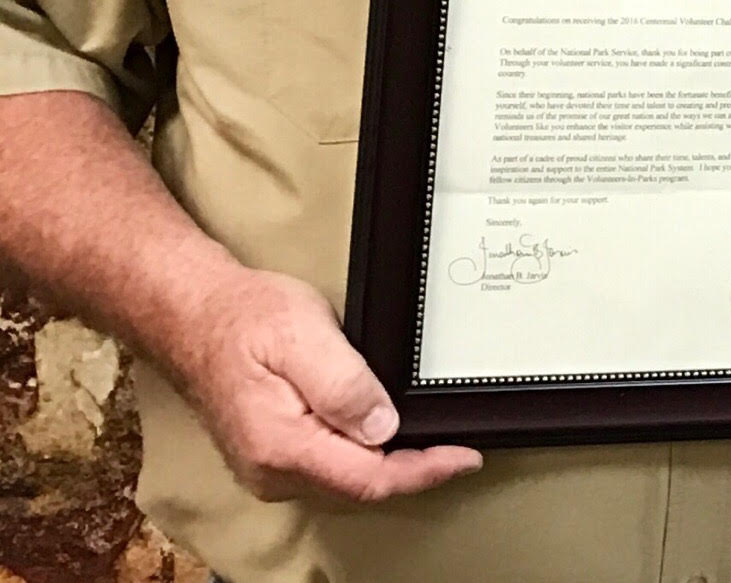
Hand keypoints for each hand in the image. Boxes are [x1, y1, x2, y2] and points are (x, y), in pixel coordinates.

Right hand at [166, 267, 480, 503]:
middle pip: (361, 486)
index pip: (368, 478)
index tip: (464, 457)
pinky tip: (384, 437)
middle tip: (457, 447)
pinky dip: (364, 458)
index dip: (424, 471)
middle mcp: (270, 470)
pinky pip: (329, 469)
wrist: (195, 316)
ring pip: (346, 482)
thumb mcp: (303, 336)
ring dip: (390, 465)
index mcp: (280, 446)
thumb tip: (382, 426)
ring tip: (431, 444)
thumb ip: (345, 385)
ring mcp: (268, 468)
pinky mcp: (271, 457)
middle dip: (413, 469)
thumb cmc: (243, 318)